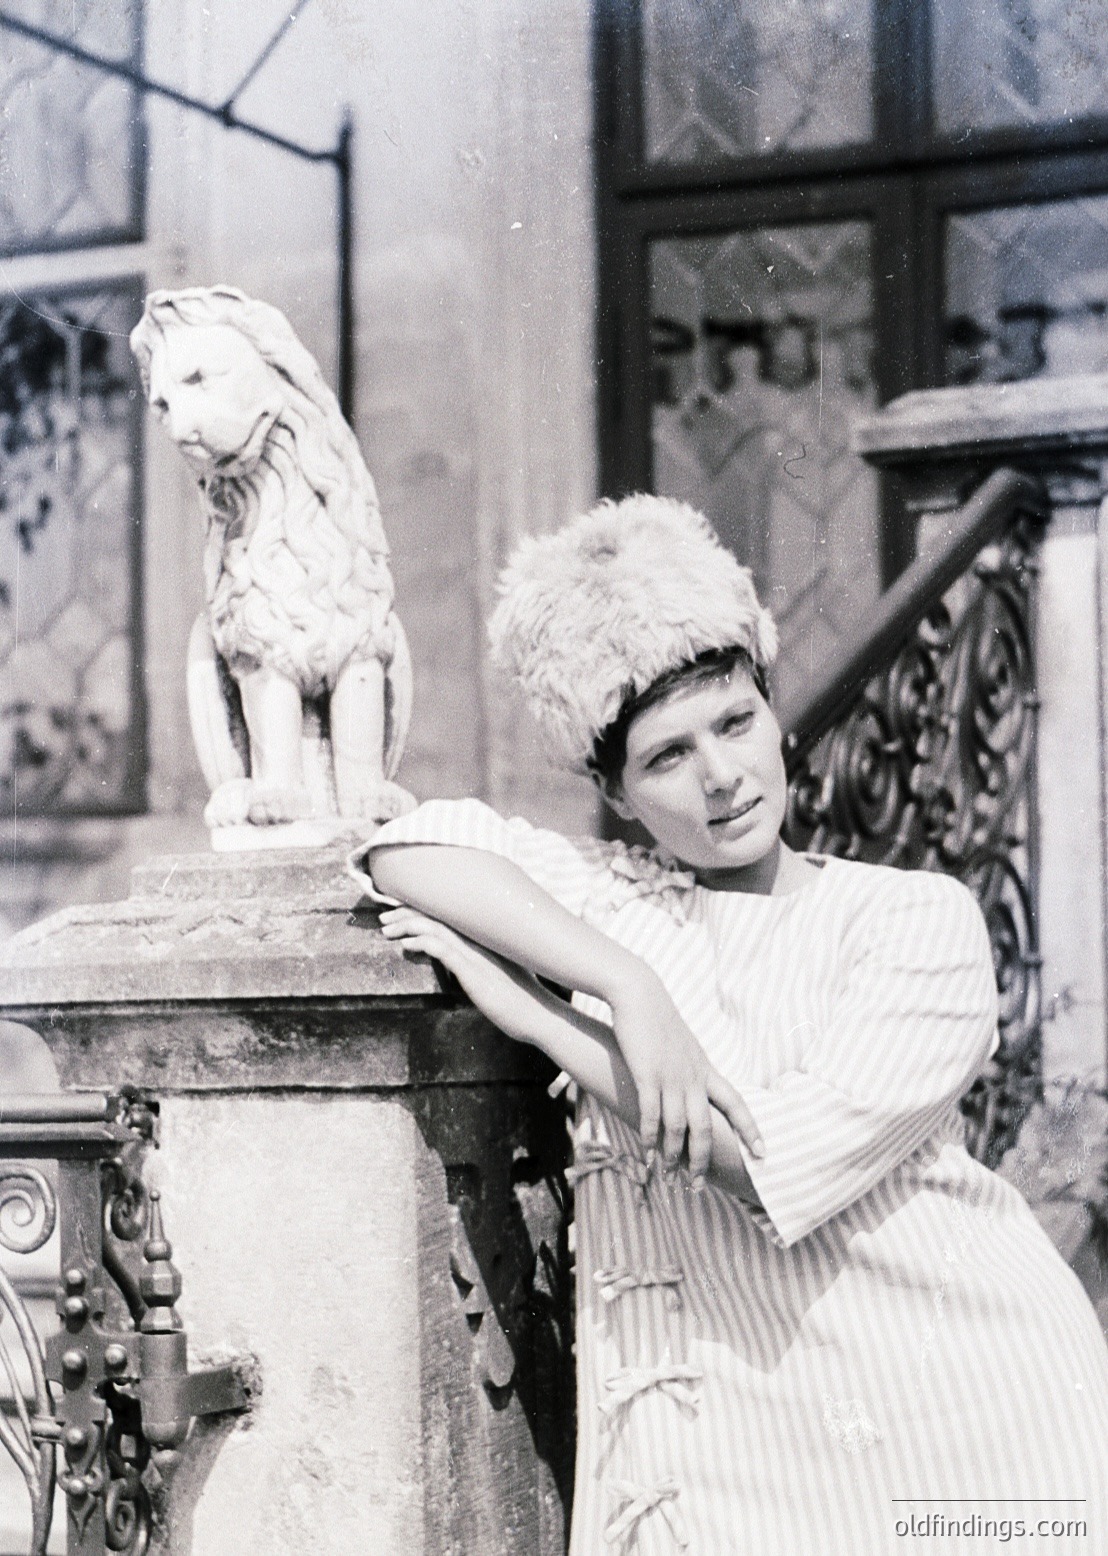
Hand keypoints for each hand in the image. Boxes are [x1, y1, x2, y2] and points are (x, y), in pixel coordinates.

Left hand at [378, 907, 546, 1037]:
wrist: (539, 1015)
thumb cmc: (520, 999)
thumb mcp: (497, 976)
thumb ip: (479, 966)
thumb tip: (461, 966)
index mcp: (482, 940)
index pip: (447, 916)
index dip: (421, 910)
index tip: (399, 910)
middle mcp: (478, 941)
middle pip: (436, 916)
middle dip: (406, 912)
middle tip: (384, 916)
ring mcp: (475, 954)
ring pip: (435, 928)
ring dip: (406, 925)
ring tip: (386, 929)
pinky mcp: (472, 971)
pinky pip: (442, 949)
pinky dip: (421, 942)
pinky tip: (406, 944)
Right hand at [608, 972, 763, 1183]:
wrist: (640, 994)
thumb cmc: (659, 1020)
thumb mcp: (685, 1045)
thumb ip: (692, 1067)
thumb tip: (696, 1084)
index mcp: (706, 1069)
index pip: (736, 1103)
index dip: (751, 1129)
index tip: (764, 1153)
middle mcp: (693, 1076)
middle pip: (706, 1127)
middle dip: (703, 1160)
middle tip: (699, 1186)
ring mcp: (671, 1076)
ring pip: (679, 1127)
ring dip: (675, 1157)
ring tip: (671, 1178)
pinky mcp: (647, 1074)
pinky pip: (651, 1114)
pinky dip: (651, 1138)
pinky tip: (649, 1155)